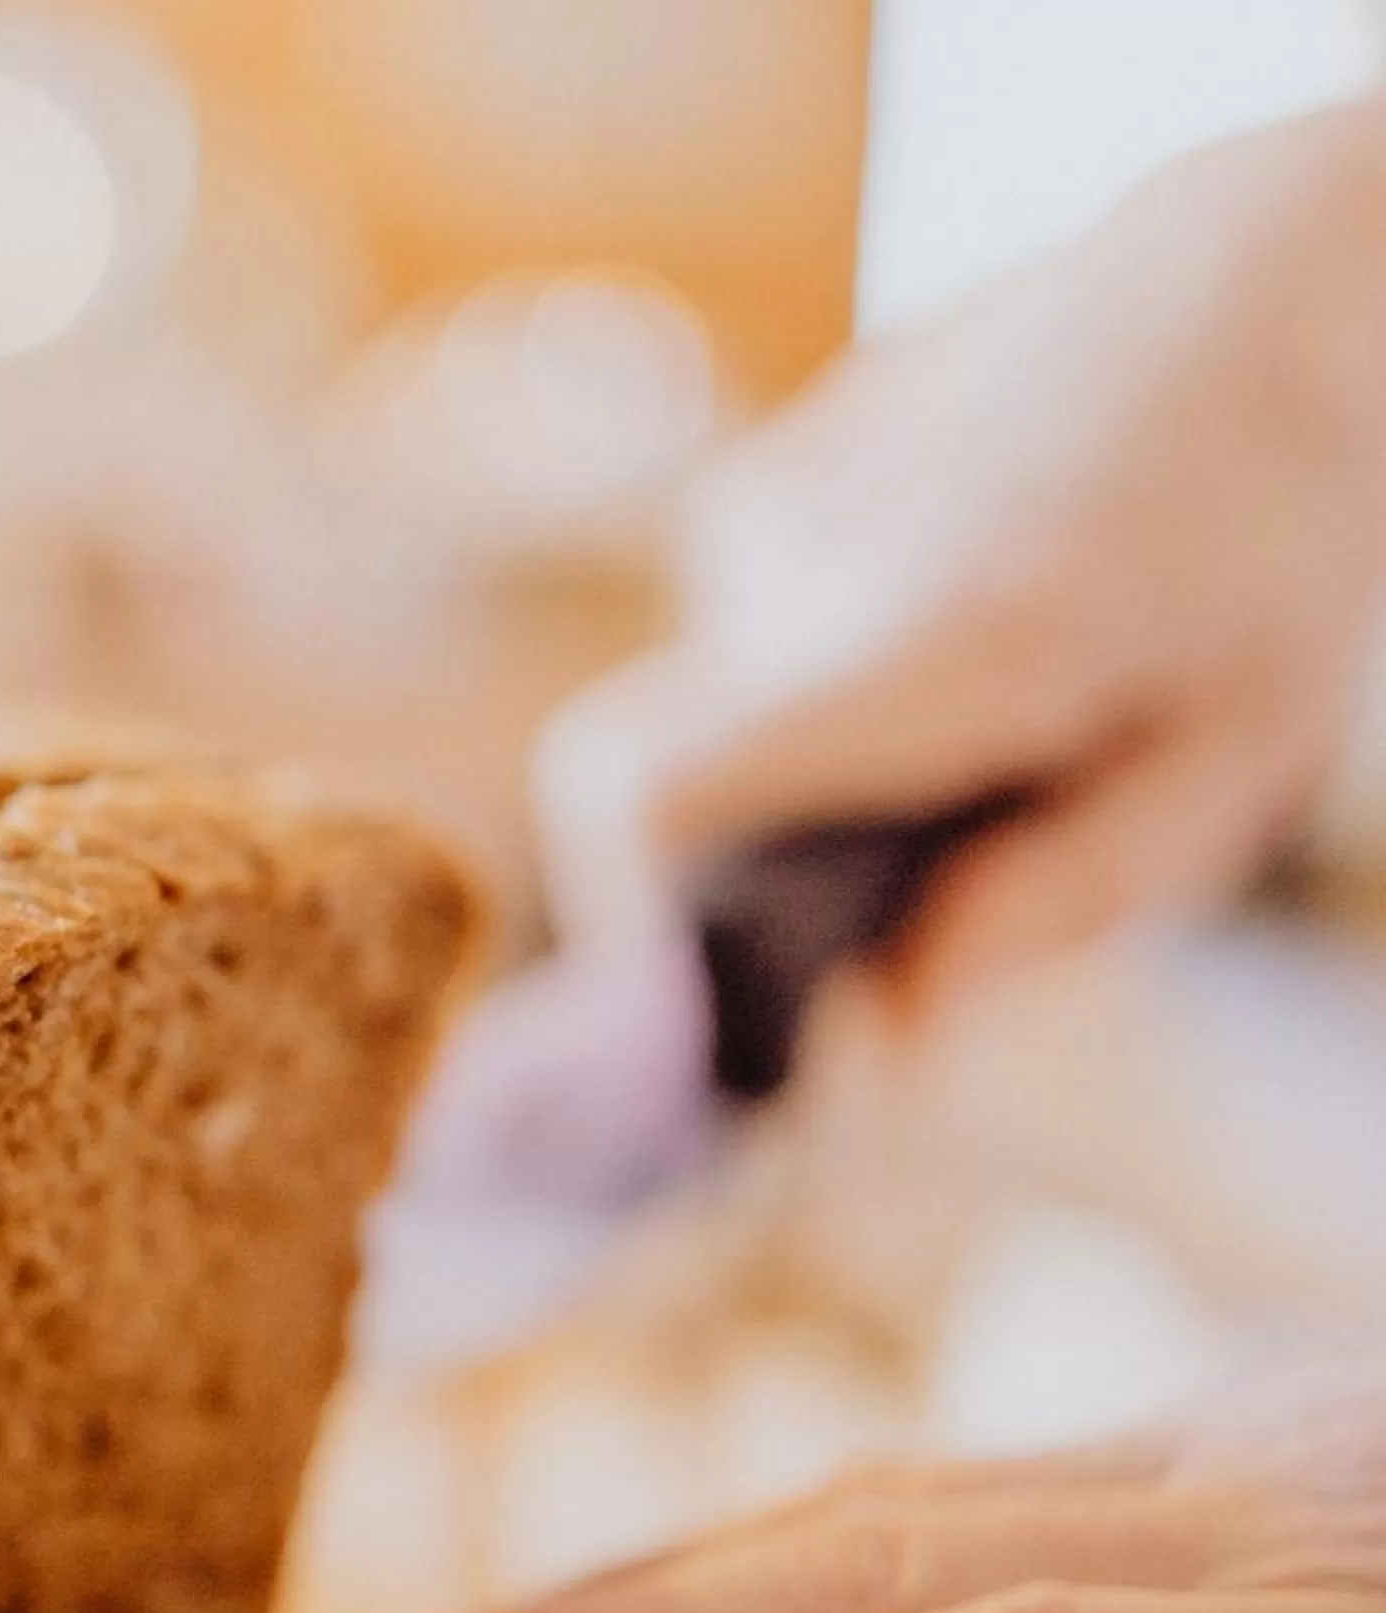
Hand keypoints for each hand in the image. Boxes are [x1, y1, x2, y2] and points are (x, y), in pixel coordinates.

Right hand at [541, 97, 1385, 1016]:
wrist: (1261, 268)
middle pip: (688, 796)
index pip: (639, 793)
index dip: (635, 923)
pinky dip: (835, 665)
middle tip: (947, 842)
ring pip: (727, 716)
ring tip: (999, 691)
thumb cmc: (1276, 521)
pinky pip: (749, 636)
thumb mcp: (1235, 751)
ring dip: (830, 752)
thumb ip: (1053, 905)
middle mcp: (804, 567)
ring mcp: (762, 507)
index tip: (718, 992)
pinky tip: (971, 603)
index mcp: (931, 642)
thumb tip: (891, 1046)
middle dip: (783, 860)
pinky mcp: (759, 476)